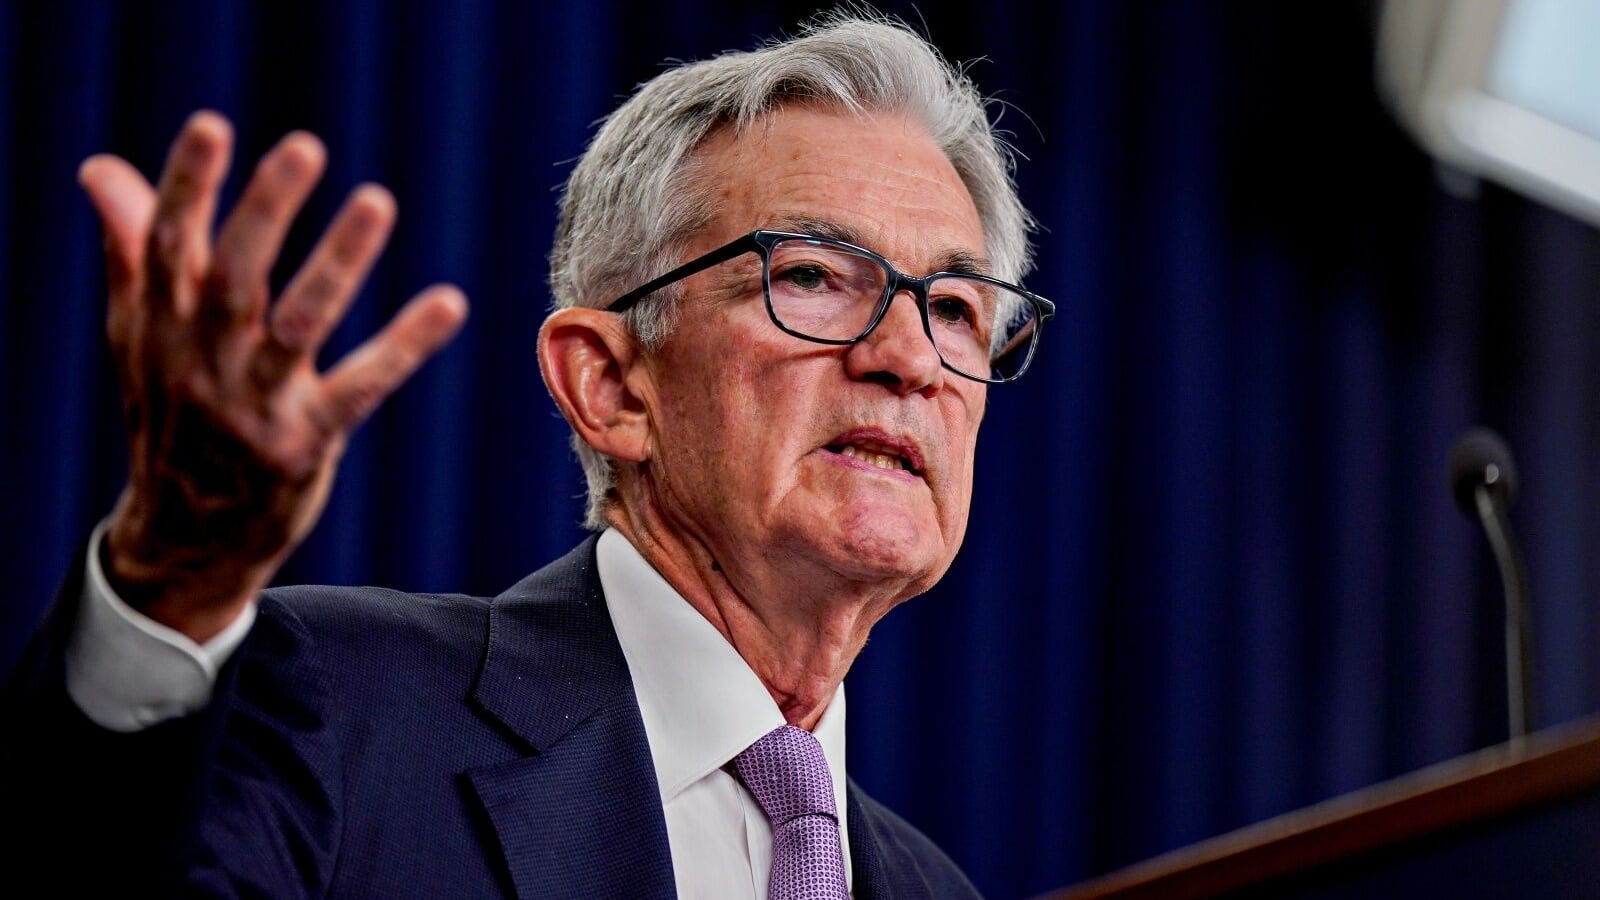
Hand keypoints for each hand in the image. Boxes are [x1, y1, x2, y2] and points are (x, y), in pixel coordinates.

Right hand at [83, 110, 467, 641]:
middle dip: (264, 210)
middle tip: (305, 145)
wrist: (185, 538)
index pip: (167, 245)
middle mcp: (202, 362)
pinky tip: (449, 303)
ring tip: (376, 199)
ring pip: (297, 325)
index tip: (211, 126)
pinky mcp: (306, 444)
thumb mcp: (139, 339)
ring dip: (337, 262)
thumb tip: (101, 168)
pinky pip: (362, 386)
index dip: (187, 185)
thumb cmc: (172, 418)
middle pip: (233, 277)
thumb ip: (132, 250)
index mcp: (159, 328)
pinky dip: (405, 344)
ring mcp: (255, 406)